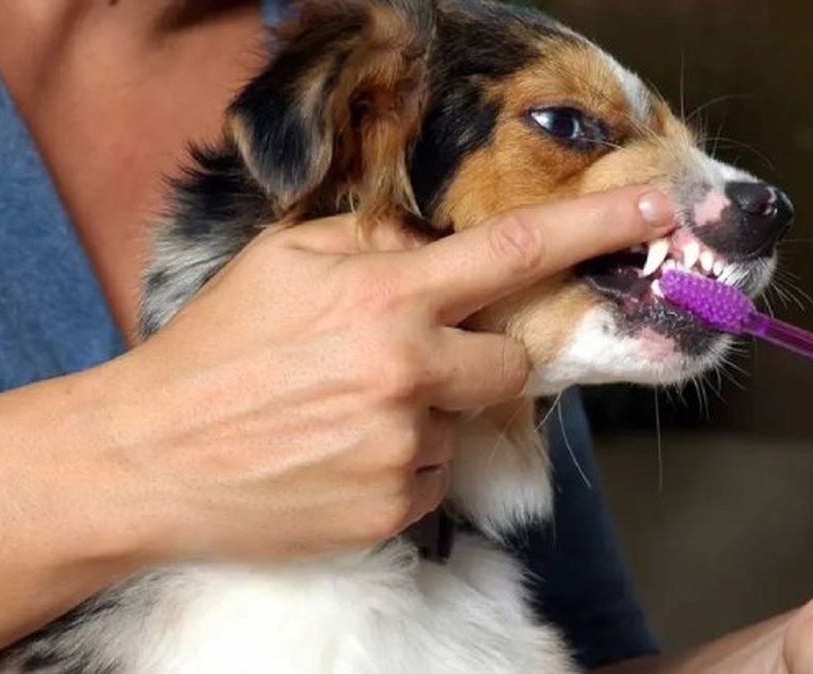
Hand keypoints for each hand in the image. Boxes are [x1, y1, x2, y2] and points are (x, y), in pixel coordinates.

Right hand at [91, 186, 673, 564]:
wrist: (150, 458)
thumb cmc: (213, 350)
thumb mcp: (282, 261)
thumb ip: (370, 240)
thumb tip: (427, 248)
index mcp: (385, 298)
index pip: (516, 253)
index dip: (597, 230)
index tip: (662, 212)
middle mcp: (408, 373)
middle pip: (511, 364)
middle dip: (482, 358)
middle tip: (414, 358)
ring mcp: (404, 449)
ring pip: (464, 424)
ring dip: (427, 415)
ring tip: (344, 415)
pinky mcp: (394, 510)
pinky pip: (433, 477)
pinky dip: (403, 464)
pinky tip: (339, 455)